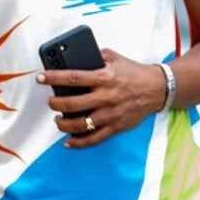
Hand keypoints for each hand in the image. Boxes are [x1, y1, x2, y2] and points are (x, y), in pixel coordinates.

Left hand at [38, 48, 167, 147]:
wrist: (158, 88)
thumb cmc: (134, 73)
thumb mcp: (115, 58)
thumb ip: (96, 56)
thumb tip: (76, 56)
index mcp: (105, 78)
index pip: (73, 78)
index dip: (54, 78)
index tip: (41, 78)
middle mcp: (106, 97)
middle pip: (72, 104)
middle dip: (55, 104)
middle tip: (50, 102)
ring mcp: (111, 114)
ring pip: (80, 124)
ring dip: (63, 123)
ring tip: (58, 119)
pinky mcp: (116, 127)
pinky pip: (94, 139)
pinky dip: (78, 142)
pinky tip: (67, 141)